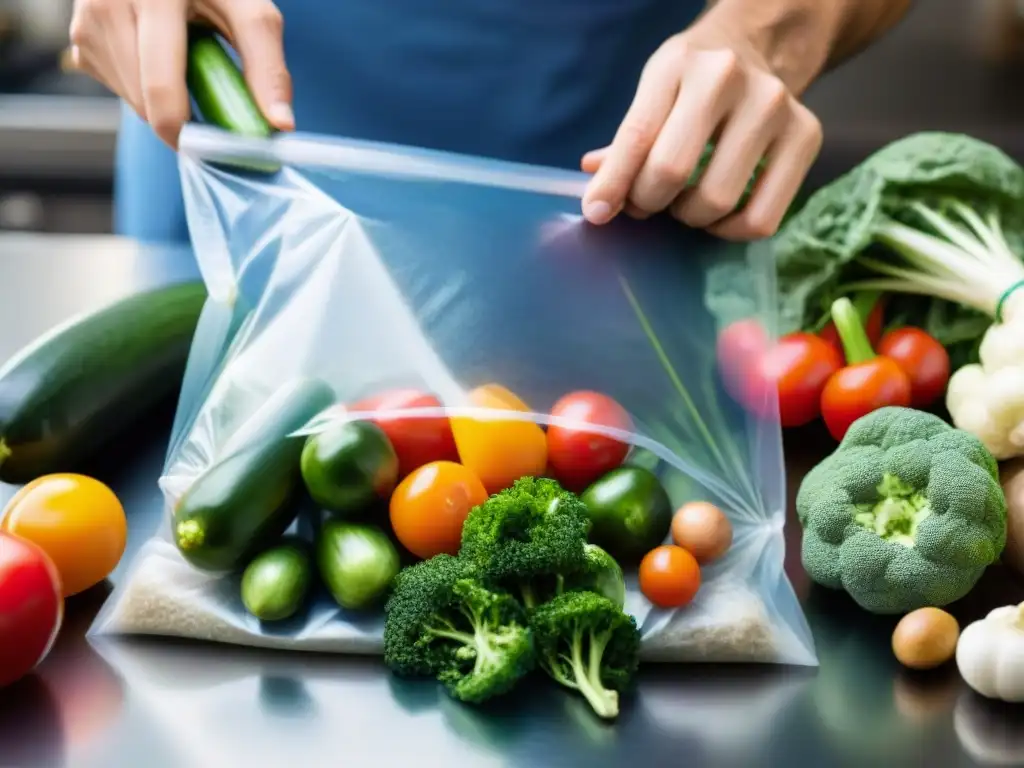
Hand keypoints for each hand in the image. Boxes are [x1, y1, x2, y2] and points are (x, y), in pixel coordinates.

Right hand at [69, 0, 293, 147]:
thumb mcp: (249, 12)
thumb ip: (267, 67)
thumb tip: (281, 126)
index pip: (161, 87)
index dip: (186, 131)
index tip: (211, 146)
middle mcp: (109, 4)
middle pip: (146, 102)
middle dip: (180, 115)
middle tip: (208, 95)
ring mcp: (88, 22)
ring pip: (131, 101)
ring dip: (163, 101)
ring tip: (182, 61)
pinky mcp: (81, 38)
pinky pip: (118, 88)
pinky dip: (144, 87)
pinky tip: (157, 56)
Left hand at [580, 13, 822, 240]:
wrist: (758, 47)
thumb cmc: (692, 82)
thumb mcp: (652, 93)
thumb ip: (625, 145)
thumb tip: (595, 199)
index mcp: (679, 64)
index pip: (637, 136)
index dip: (612, 184)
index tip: (597, 213)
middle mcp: (730, 79)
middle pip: (673, 171)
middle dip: (649, 201)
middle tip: (648, 202)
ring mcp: (775, 106)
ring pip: (718, 200)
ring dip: (689, 217)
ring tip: (684, 202)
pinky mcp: (807, 135)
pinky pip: (762, 218)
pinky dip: (731, 231)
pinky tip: (718, 216)